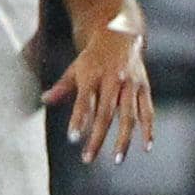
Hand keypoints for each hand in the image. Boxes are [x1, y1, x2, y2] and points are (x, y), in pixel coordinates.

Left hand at [44, 20, 154, 162]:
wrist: (120, 35)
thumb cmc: (93, 57)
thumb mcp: (75, 68)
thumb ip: (62, 87)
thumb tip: (45, 100)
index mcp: (93, 75)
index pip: (84, 102)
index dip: (79, 120)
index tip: (73, 139)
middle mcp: (113, 80)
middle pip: (106, 114)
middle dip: (97, 138)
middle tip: (88, 158)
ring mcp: (131, 85)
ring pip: (129, 116)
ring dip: (123, 139)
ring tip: (116, 159)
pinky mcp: (144, 88)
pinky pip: (148, 112)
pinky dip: (149, 130)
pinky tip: (146, 147)